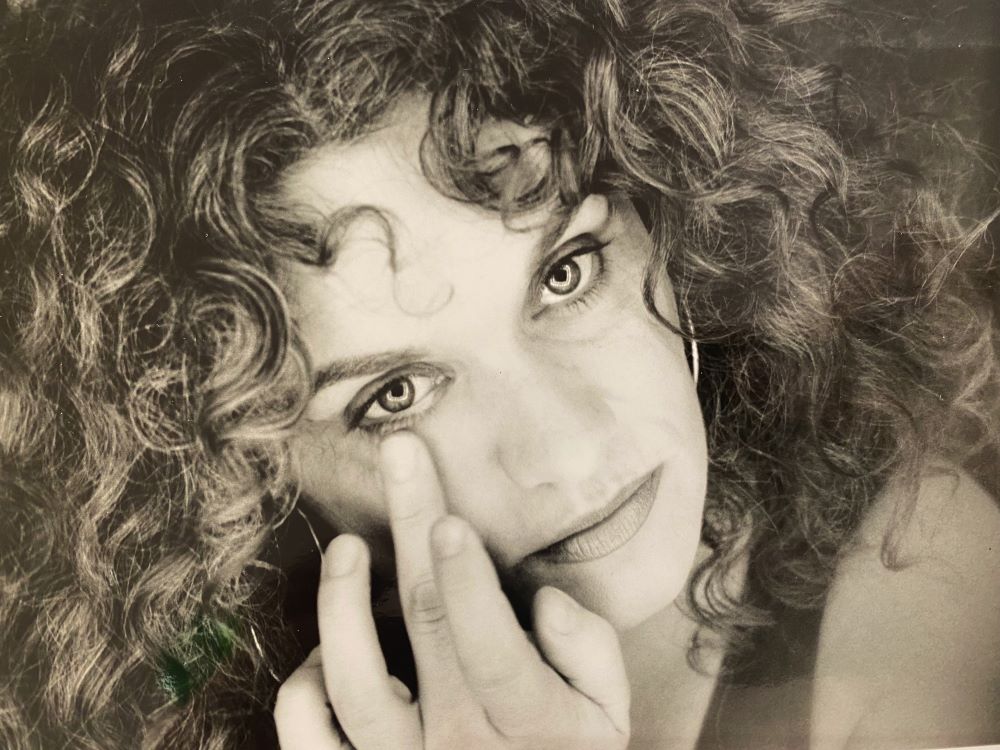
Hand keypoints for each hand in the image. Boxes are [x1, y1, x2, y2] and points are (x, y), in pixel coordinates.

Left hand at [273, 430, 630, 748]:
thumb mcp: (607, 716)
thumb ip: (589, 654)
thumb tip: (545, 602)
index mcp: (530, 722)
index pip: (492, 650)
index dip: (468, 585)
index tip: (450, 521)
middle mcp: (460, 744)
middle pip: (425, 625)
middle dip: (412, 525)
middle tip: (400, 454)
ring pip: (355, 686)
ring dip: (342, 604)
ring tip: (346, 547)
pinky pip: (310, 737)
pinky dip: (302, 689)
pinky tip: (320, 650)